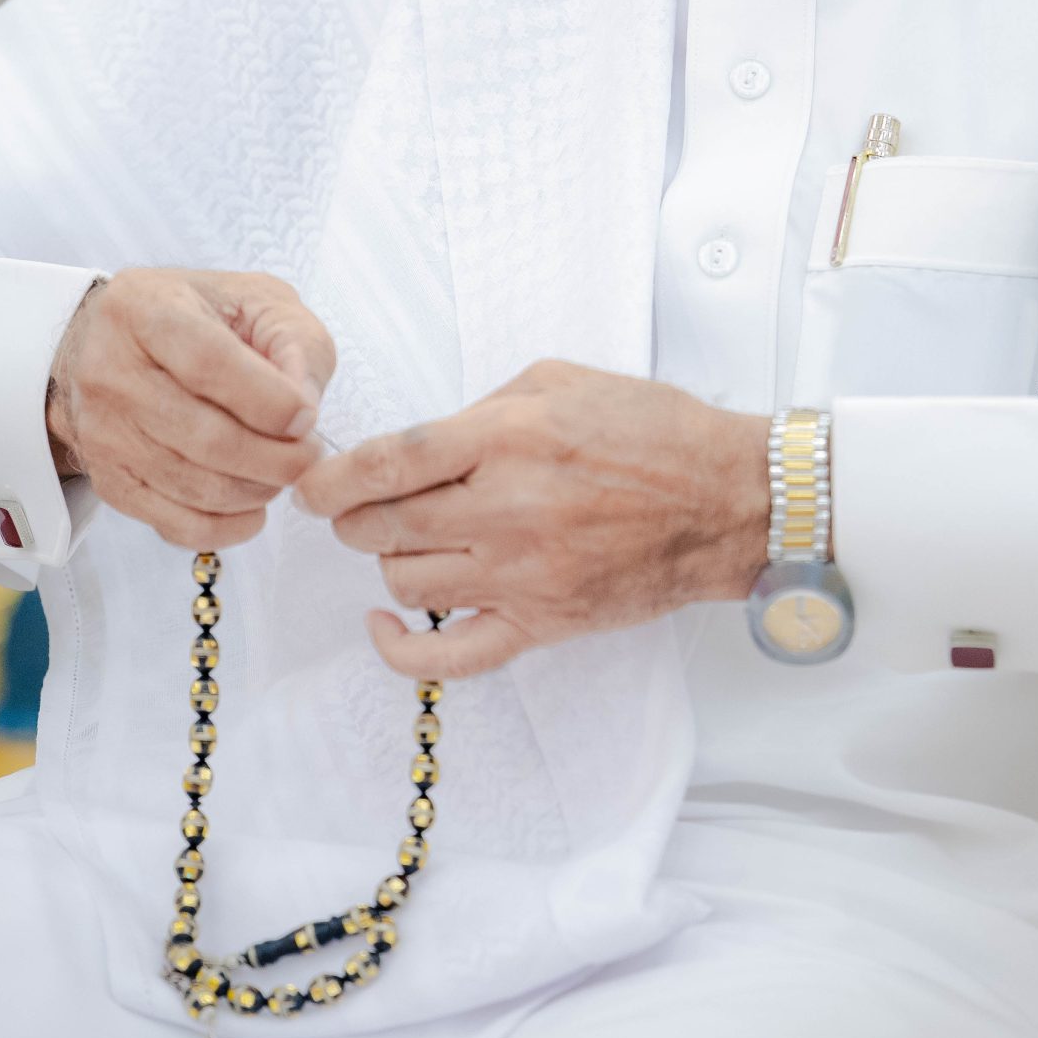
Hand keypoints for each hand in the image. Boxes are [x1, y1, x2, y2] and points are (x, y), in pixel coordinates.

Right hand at [46, 268, 333, 548]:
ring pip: (193, 485)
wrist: (121, 343)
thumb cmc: (199, 316)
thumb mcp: (259, 300)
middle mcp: (111, 371)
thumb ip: (296, 342)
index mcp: (146, 310)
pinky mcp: (108, 479)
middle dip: (275, 458)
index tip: (307, 418)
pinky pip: (174, 523)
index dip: (269, 401)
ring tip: (283, 471)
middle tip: (309, 454)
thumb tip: (304, 409)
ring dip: (256, 490)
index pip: (209, 364)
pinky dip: (226, 526)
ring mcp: (104, 431)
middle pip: (204, 436)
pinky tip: (254, 505)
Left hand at [296, 360, 768, 677]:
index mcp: (507, 438)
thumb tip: (422, 444)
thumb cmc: (652, 430)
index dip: (331, 478)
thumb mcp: (557, 380)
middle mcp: (507, 510)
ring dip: (388, 560)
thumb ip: (480, 410)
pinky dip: (402, 649)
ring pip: (405, 581)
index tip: (311, 484)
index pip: (386, 463)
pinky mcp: (541, 623)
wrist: (726, 499)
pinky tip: (384, 626)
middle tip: (355, 505)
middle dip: (353, 515)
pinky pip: (450, 656)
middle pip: (382, 526)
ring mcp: (522, 575)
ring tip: (407, 539)